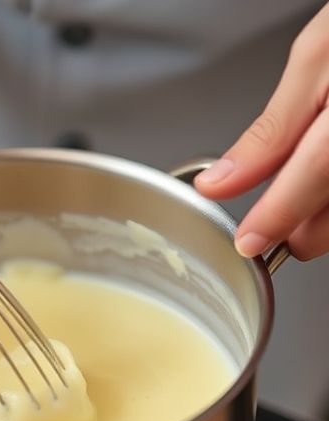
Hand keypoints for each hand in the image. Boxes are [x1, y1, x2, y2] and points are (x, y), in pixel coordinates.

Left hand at [196, 3, 328, 260]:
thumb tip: (223, 180)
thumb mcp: (317, 58)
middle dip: (304, 227)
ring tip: (302, 199)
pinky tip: (328, 182)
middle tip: (271, 225)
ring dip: (328, 215)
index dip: (278, 214)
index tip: (249, 241)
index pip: (318, 169)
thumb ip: (273, 128)